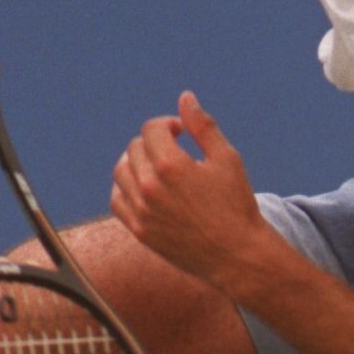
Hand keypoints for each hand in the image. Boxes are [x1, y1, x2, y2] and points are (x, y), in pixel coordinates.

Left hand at [111, 92, 267, 291]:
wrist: (236, 255)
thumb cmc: (236, 205)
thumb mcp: (226, 159)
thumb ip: (203, 126)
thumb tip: (185, 97)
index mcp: (171, 165)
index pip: (151, 129)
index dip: (167, 124)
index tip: (181, 132)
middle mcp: (150, 188)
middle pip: (135, 147)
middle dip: (153, 142)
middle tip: (174, 149)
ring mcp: (142, 211)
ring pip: (121, 171)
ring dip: (136, 161)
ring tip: (157, 166)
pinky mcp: (140, 231)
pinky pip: (117, 200)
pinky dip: (125, 187)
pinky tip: (143, 187)